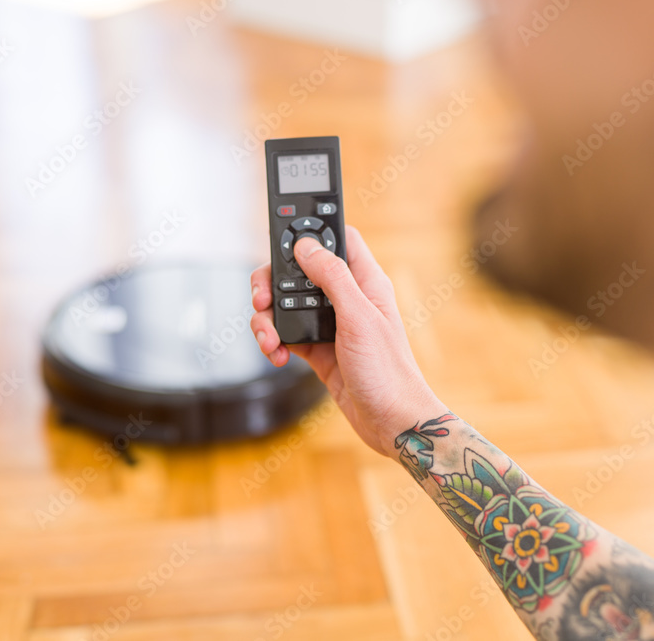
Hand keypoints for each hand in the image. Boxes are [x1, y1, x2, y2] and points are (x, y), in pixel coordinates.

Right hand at [250, 226, 447, 456]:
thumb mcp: (359, 317)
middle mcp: (347, 299)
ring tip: (267, 338)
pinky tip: (276, 354)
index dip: (312, 232)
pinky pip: (287, 334)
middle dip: (274, 282)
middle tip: (262, 297)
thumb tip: (305, 245)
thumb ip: (332, 277)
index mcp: (364, 282)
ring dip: (268, 318)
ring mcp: (331, 324)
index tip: (286, 237)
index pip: (338, 239)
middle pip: (300, 271)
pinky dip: (275, 341)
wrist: (392, 422)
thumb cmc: (388, 371)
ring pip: (287, 304)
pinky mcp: (318, 349)